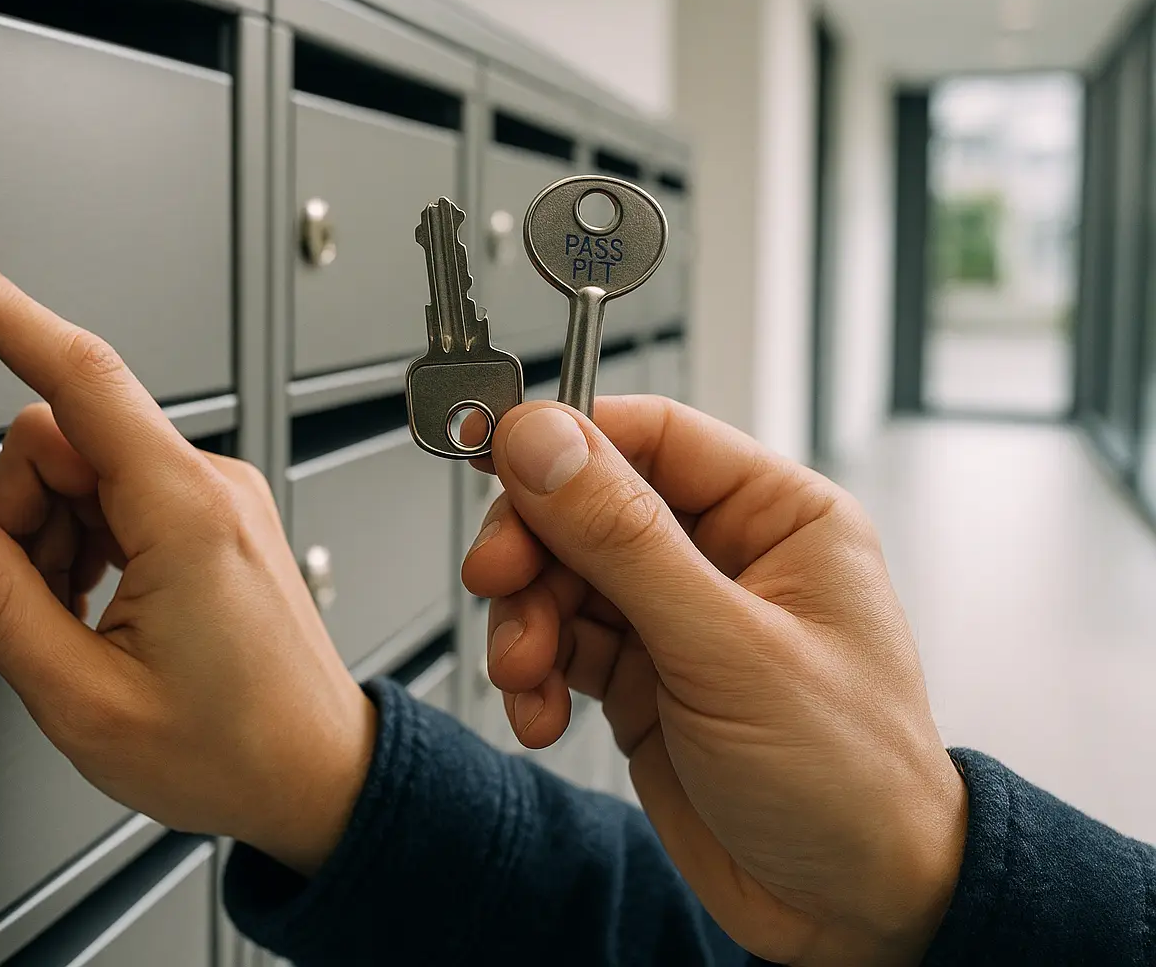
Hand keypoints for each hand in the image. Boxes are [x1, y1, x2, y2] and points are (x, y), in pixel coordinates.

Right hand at [0, 238, 372, 875]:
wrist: (318, 775)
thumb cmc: (230, 749)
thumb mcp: (84, 698)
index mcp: (186, 513)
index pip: (81, 377)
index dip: (8, 315)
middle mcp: (212, 485)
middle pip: (63, 438)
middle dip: (19, 512)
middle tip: (32, 602)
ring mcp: (221, 499)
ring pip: (87, 468)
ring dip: (54, 535)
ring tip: (80, 622)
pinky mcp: (221, 518)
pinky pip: (125, 494)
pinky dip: (89, 541)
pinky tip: (101, 609)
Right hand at [462, 399, 966, 966]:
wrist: (853, 914)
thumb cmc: (850, 782)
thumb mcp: (728, 649)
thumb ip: (626, 541)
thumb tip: (547, 442)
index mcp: (777, 518)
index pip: (652, 435)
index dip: (567, 442)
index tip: (497, 459)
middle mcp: (723, 557)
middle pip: (588, 506)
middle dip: (534, 549)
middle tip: (500, 582)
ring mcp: (676, 620)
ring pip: (561, 577)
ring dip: (526, 623)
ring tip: (526, 675)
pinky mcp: (640, 679)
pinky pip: (560, 645)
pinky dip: (534, 675)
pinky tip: (541, 714)